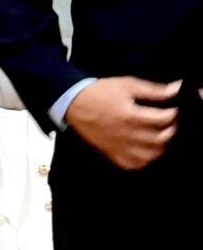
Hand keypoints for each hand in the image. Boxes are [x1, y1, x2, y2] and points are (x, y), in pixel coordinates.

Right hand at [64, 76, 179, 170]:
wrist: (74, 104)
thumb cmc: (101, 92)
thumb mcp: (128, 85)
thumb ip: (154, 90)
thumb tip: (177, 89)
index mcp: (131, 116)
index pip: (164, 119)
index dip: (174, 112)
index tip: (173, 107)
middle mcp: (127, 135)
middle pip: (161, 139)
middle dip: (171, 129)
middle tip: (169, 121)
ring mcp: (120, 147)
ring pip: (151, 155)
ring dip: (161, 145)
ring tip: (160, 135)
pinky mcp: (112, 154)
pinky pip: (134, 164)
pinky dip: (144, 159)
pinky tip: (146, 149)